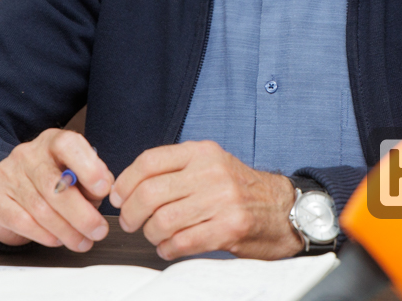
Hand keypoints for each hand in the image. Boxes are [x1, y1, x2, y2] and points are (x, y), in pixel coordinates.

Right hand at [0, 129, 114, 250]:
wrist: (10, 188)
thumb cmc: (52, 181)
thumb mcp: (77, 175)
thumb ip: (92, 182)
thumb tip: (104, 192)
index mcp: (53, 141)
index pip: (68, 145)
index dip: (88, 167)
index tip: (103, 190)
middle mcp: (28, 154)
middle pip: (54, 184)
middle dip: (81, 213)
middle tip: (98, 231)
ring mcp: (7, 174)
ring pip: (40, 207)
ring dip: (66, 230)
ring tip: (82, 241)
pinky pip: (22, 221)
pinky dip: (44, 235)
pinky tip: (57, 240)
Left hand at [110, 140, 302, 259]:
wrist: (284, 209)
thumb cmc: (241, 190)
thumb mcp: (212, 165)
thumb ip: (177, 169)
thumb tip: (130, 184)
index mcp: (203, 152)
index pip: (149, 161)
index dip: (125, 182)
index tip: (118, 196)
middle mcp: (211, 172)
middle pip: (150, 193)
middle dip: (131, 213)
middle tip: (130, 223)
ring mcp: (222, 200)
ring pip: (162, 220)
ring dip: (150, 234)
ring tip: (155, 237)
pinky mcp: (229, 228)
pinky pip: (182, 242)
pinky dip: (168, 249)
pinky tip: (170, 247)